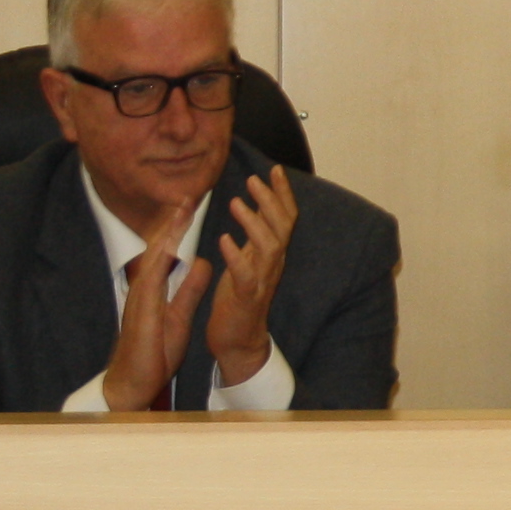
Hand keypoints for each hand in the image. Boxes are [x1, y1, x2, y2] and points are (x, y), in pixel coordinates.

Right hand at [97, 198, 207, 410]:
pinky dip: (160, 263)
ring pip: (153, 258)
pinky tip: (169, 248)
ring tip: (179, 211)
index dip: (180, 228)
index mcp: (155, 287)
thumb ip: (188, 289)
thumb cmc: (154, 350)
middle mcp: (144, 288)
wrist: (134, 381)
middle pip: (159, 248)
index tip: (192, 205)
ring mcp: (140, 298)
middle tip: (187, 195)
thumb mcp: (179, 314)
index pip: (168, 251)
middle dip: (172, 222)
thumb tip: (201, 263)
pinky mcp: (141, 312)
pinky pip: (151, 282)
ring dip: (167, 234)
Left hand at [205, 166, 298, 382]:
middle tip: (254, 178)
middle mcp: (274, 264)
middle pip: (282, 226)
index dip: (283, 193)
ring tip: (236, 203)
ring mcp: (263, 281)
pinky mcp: (247, 298)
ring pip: (269, 247)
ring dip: (254, 223)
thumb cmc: (239, 298)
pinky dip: (237, 255)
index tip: (274, 169)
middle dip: (271, 200)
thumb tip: (256, 206)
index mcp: (272, 253)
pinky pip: (246, 275)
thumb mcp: (249, 260)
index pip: (285, 217)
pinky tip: (224, 239)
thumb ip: (255, 235)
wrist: (237, 341)